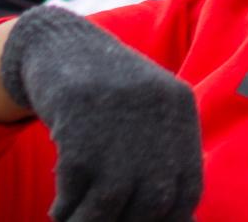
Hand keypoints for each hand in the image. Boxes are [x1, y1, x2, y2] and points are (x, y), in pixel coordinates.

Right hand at [0, 5, 202, 219]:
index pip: (189, 187)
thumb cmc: (107, 89)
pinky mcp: (76, 123)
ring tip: (77, 221)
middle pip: (154, 201)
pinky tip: (60, 209)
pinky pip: (73, 188)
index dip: (173, 218)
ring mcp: (116, 117)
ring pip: (111, 204)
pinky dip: (66, 208)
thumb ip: (163, 154)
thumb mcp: (148, 109)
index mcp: (179, 106)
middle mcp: (155, 111)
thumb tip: (176, 217)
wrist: (59, 44)